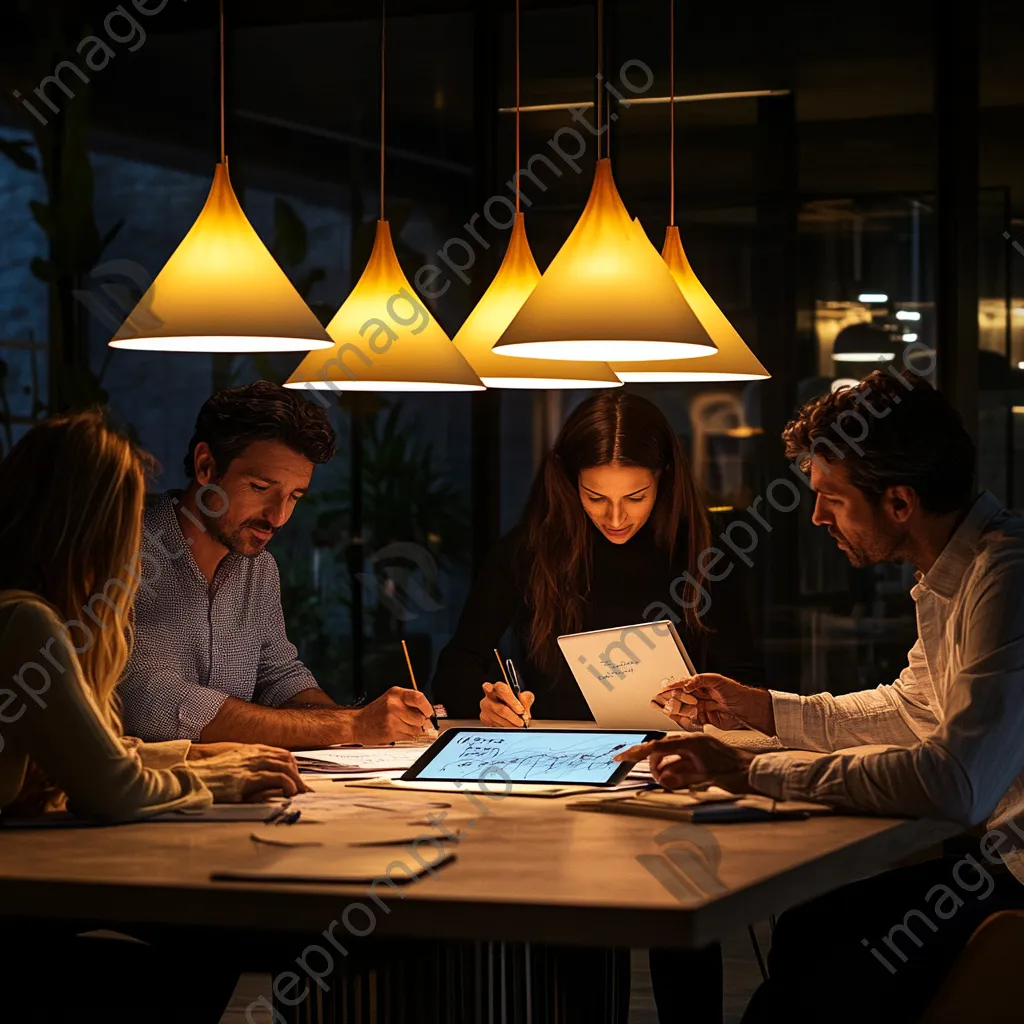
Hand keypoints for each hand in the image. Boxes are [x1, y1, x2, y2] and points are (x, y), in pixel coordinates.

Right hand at [188, 744, 308, 802]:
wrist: (190, 780)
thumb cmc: (208, 778)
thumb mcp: (232, 770)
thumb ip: (249, 771)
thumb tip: (267, 783)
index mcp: (249, 751)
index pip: (280, 753)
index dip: (293, 766)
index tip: (297, 780)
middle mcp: (252, 754)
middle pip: (286, 758)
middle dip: (298, 774)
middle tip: (302, 789)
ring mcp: (249, 765)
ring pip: (284, 766)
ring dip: (295, 780)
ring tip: (298, 793)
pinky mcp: (246, 779)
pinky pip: (275, 777)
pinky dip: (287, 784)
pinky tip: (289, 794)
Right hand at [352, 686, 436, 744]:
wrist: (357, 724)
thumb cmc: (375, 712)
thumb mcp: (391, 698)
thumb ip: (408, 701)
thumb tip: (427, 710)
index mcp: (396, 693)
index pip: (419, 697)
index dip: (427, 707)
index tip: (428, 712)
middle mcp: (394, 704)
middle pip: (420, 717)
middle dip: (418, 721)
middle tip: (408, 720)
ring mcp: (392, 719)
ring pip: (416, 728)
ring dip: (411, 730)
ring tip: (399, 725)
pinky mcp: (391, 732)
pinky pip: (409, 736)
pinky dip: (406, 736)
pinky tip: (396, 731)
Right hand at [480, 682, 534, 727]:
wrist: (508, 712)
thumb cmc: (515, 702)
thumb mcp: (524, 698)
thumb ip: (526, 697)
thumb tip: (523, 698)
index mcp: (498, 687)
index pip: (502, 690)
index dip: (512, 701)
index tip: (521, 710)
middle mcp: (489, 696)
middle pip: (500, 708)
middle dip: (513, 717)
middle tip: (522, 721)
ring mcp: (485, 708)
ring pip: (498, 719)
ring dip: (510, 724)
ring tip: (518, 726)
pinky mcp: (484, 718)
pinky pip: (495, 725)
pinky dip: (505, 728)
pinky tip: (510, 726)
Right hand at [615, 734, 755, 792]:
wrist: (755, 772)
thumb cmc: (736, 773)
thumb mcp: (705, 779)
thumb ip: (681, 778)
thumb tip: (662, 779)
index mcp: (691, 742)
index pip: (657, 745)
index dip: (637, 752)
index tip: (622, 757)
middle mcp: (692, 742)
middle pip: (661, 751)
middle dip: (655, 766)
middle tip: (658, 780)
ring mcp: (696, 748)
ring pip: (670, 758)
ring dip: (666, 771)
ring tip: (670, 784)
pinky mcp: (700, 756)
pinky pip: (680, 762)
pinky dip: (675, 772)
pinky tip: (677, 782)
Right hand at [653, 673, 774, 733]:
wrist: (753, 711)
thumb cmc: (739, 693)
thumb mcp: (719, 681)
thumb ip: (700, 680)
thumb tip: (686, 684)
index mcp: (704, 684)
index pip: (684, 685)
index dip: (673, 687)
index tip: (663, 690)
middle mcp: (703, 696)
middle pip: (683, 698)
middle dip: (672, 700)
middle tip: (663, 703)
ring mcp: (705, 708)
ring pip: (686, 710)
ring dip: (678, 711)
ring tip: (670, 712)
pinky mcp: (708, 720)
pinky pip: (693, 721)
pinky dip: (687, 721)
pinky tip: (682, 720)